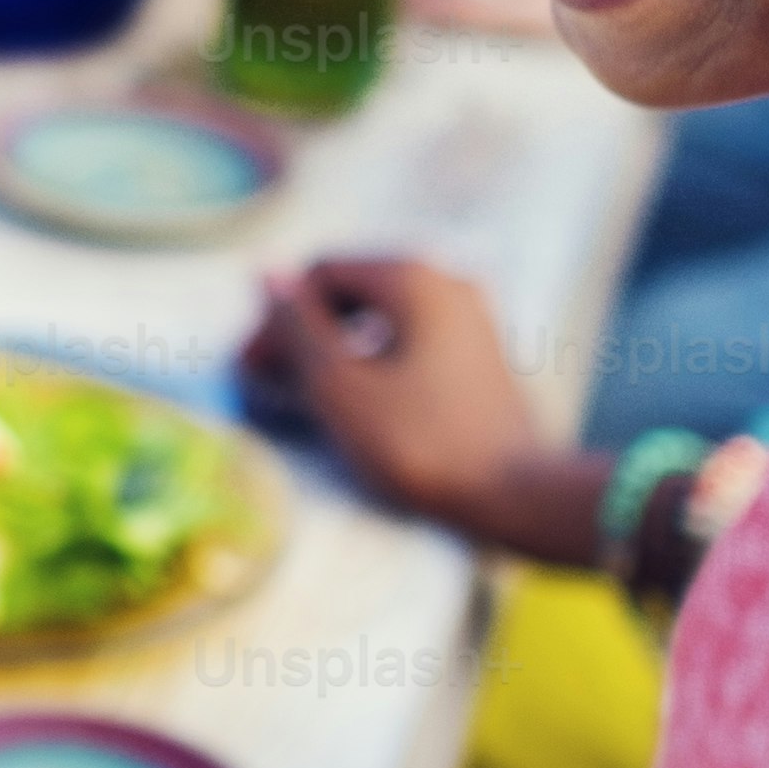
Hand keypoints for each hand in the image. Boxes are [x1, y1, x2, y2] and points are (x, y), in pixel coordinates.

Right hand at [243, 255, 596, 562]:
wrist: (516, 494)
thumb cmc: (420, 443)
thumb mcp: (339, 386)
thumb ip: (297, 327)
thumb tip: (267, 274)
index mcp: (412, 278)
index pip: (319, 272)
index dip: (276, 318)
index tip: (252, 368)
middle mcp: (448, 281)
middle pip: (353, 290)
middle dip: (304, 332)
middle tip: (270, 383)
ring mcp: (472, 317)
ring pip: (382, 317)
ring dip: (337, 350)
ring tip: (308, 398)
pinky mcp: (481, 354)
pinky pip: (412, 340)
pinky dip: (375, 361)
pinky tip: (359, 405)